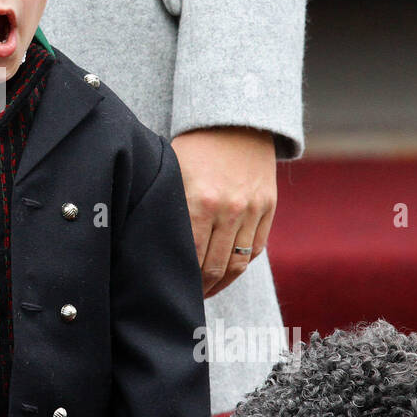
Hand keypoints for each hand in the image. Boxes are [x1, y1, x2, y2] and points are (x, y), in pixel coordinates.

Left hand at [168, 126, 276, 298]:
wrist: (236, 119)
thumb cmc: (193, 147)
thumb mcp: (173, 172)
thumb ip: (169, 208)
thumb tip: (148, 245)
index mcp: (199, 200)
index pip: (191, 257)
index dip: (183, 279)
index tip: (173, 289)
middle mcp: (229, 208)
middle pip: (215, 266)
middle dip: (200, 287)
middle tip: (187, 297)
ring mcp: (252, 209)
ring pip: (237, 263)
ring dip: (221, 282)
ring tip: (206, 290)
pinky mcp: (268, 207)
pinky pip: (256, 249)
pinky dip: (241, 265)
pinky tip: (226, 272)